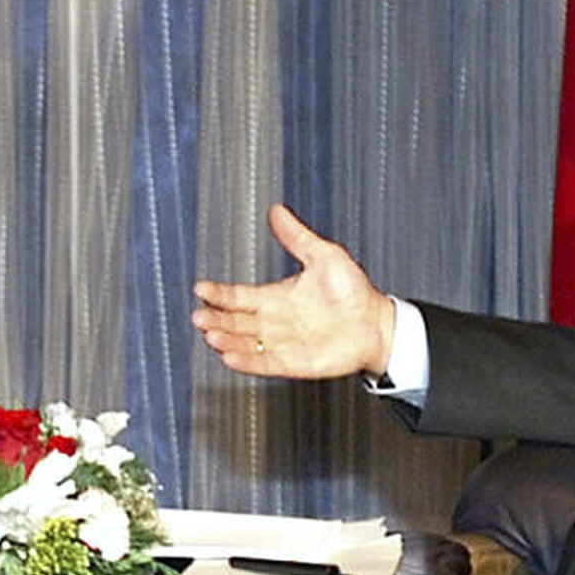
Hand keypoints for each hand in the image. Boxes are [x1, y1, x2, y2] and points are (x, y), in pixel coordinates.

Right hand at [191, 203, 396, 380]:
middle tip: (198, 316)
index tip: (201, 289)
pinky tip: (231, 356)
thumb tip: (277, 211)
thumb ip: (296, 237)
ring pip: (247, 343)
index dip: (220, 293)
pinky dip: (249, 361)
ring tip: (210, 335)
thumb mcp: (323, 255)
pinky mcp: (295, 362)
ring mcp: (284, 343)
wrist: (376, 322)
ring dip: (228, 340)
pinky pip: (266, 363)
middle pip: (237, 321)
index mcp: (278, 297)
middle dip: (217, 319)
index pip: (240, 296)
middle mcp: (276, 321)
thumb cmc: (353, 291)